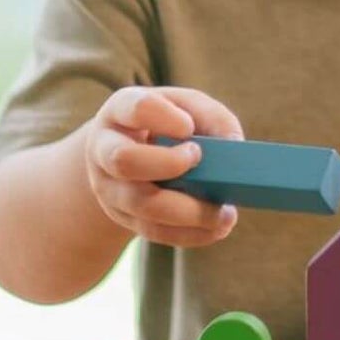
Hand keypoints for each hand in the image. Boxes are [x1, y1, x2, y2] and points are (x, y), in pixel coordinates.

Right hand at [84, 86, 244, 247]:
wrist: (129, 149)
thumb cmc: (166, 121)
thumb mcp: (186, 106)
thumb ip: (213, 118)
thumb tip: (234, 146)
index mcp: (120, 110)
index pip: (136, 109)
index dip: (163, 118)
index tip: (188, 127)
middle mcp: (104, 149)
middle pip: (125, 161)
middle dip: (168, 164)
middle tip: (199, 158)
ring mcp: (109, 187)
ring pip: (141, 204)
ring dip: (188, 212)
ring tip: (225, 214)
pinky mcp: (122, 216)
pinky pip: (152, 231)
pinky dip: (189, 234)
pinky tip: (216, 229)